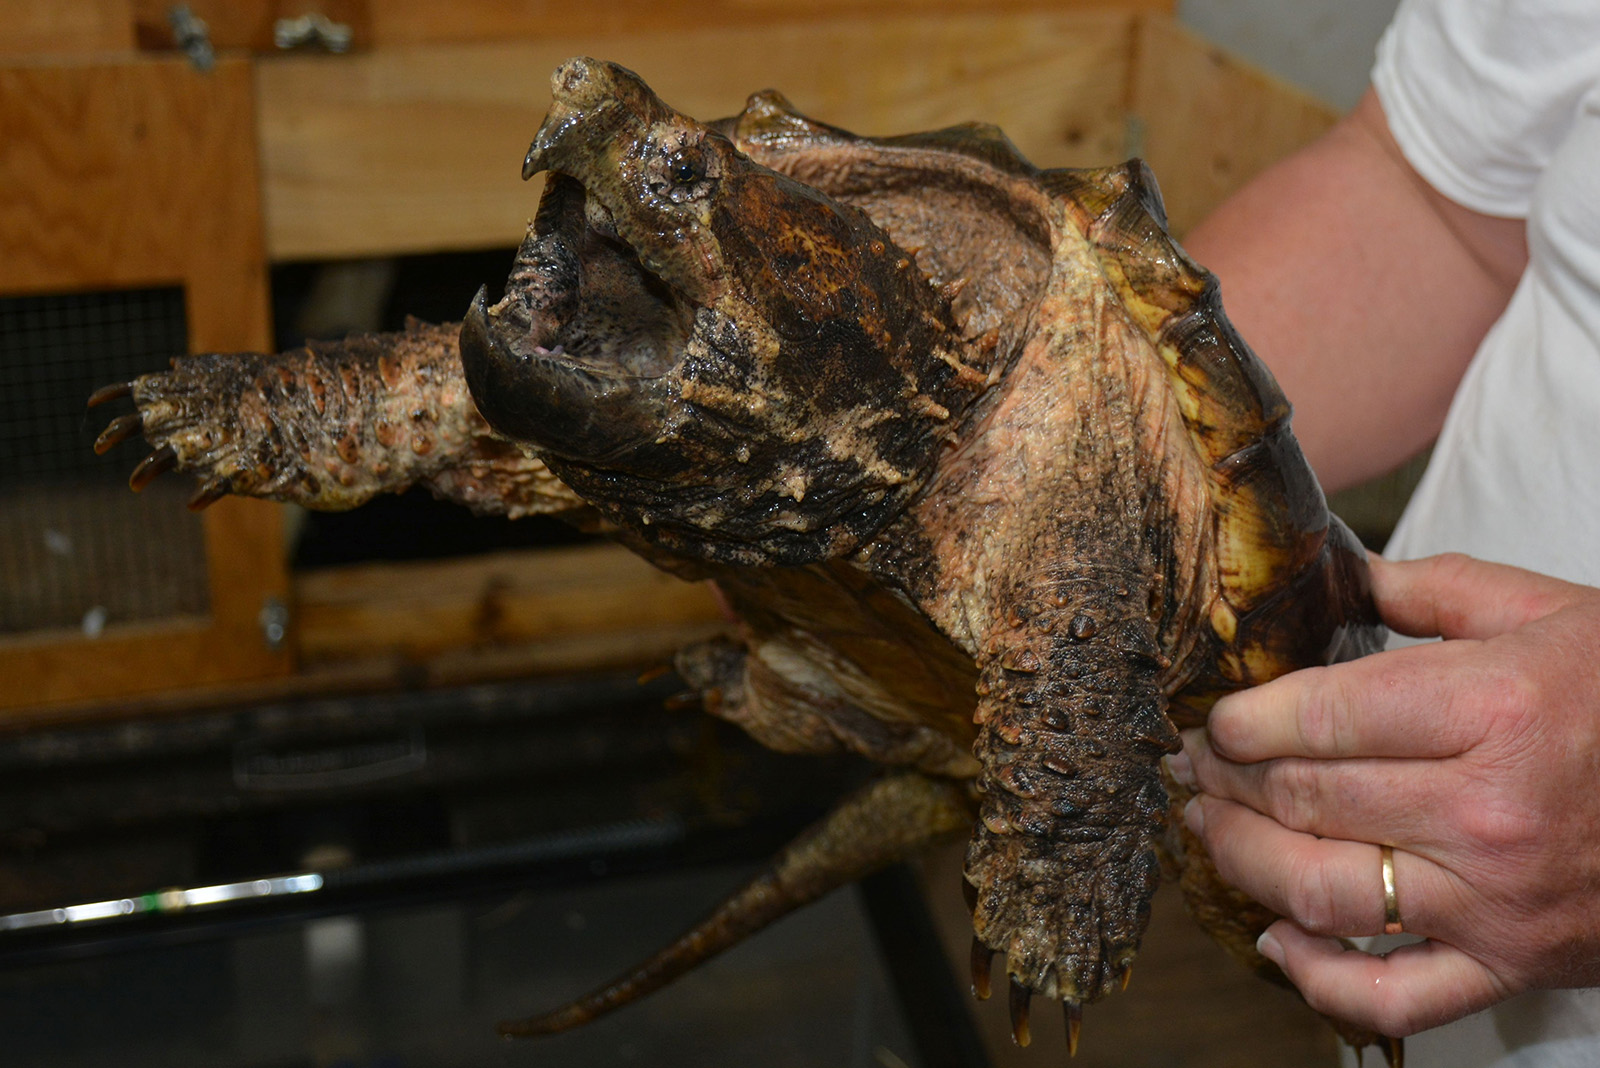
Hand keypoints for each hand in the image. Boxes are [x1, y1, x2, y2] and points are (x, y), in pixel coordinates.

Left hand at [1168, 553, 1599, 1037]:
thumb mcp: (1556, 614)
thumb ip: (1440, 590)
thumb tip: (1349, 572)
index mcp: (1494, 708)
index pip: (1322, 718)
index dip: (1242, 720)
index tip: (1209, 720)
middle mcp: (1486, 810)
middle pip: (1306, 800)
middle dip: (1225, 781)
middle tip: (1190, 767)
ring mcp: (1495, 899)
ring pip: (1322, 890)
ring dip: (1242, 861)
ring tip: (1206, 829)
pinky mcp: (1511, 964)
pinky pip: (1392, 993)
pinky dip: (1319, 979)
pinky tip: (1275, 941)